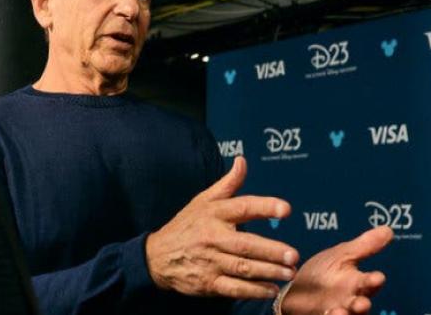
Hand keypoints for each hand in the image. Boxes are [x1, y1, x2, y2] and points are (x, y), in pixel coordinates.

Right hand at [145, 156, 298, 298]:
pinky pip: (234, 288)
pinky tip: (271, 289)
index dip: (264, 207)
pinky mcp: (208, 283)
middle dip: (271, 250)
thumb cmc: (187, 225)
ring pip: (243, 268)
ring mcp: (210, 261)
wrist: (158, 255)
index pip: (242, 207)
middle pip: (245, 244)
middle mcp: (213, 236)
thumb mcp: (203, 200)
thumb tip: (242, 161)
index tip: (286, 209)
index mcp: (214, 213)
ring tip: (289, 272)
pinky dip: (254, 290)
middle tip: (293, 254)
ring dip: (268, 271)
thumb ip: (228, 183)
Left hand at [282, 226, 392, 314]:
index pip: (370, 282)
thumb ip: (364, 246)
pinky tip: (327, 312)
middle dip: (362, 304)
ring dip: (347, 314)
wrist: (296, 287)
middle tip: (361, 302)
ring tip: (340, 311)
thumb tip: (387, 229)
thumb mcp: (341, 255)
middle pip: (361, 304)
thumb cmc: (323, 271)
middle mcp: (350, 298)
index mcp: (356, 282)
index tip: (377, 277)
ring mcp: (338, 309)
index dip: (374, 280)